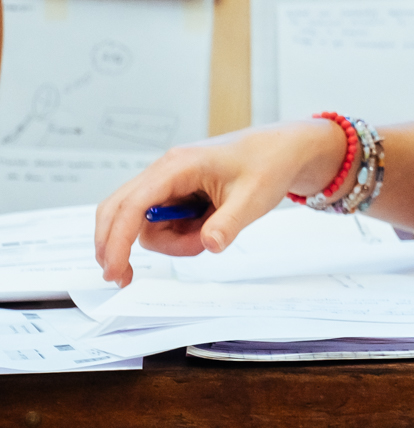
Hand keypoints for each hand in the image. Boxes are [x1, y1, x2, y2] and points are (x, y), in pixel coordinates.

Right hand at [94, 118, 350, 283]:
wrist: (284, 150)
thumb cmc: (268, 163)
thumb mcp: (253, 197)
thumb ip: (229, 223)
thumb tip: (209, 244)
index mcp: (178, 166)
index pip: (132, 205)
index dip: (116, 241)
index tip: (114, 270)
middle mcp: (165, 171)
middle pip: (120, 212)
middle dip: (119, 245)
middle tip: (125, 277)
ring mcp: (169, 183)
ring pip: (146, 225)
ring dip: (172, 242)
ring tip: (211, 233)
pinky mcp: (177, 194)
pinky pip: (164, 224)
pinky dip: (180, 236)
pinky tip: (207, 227)